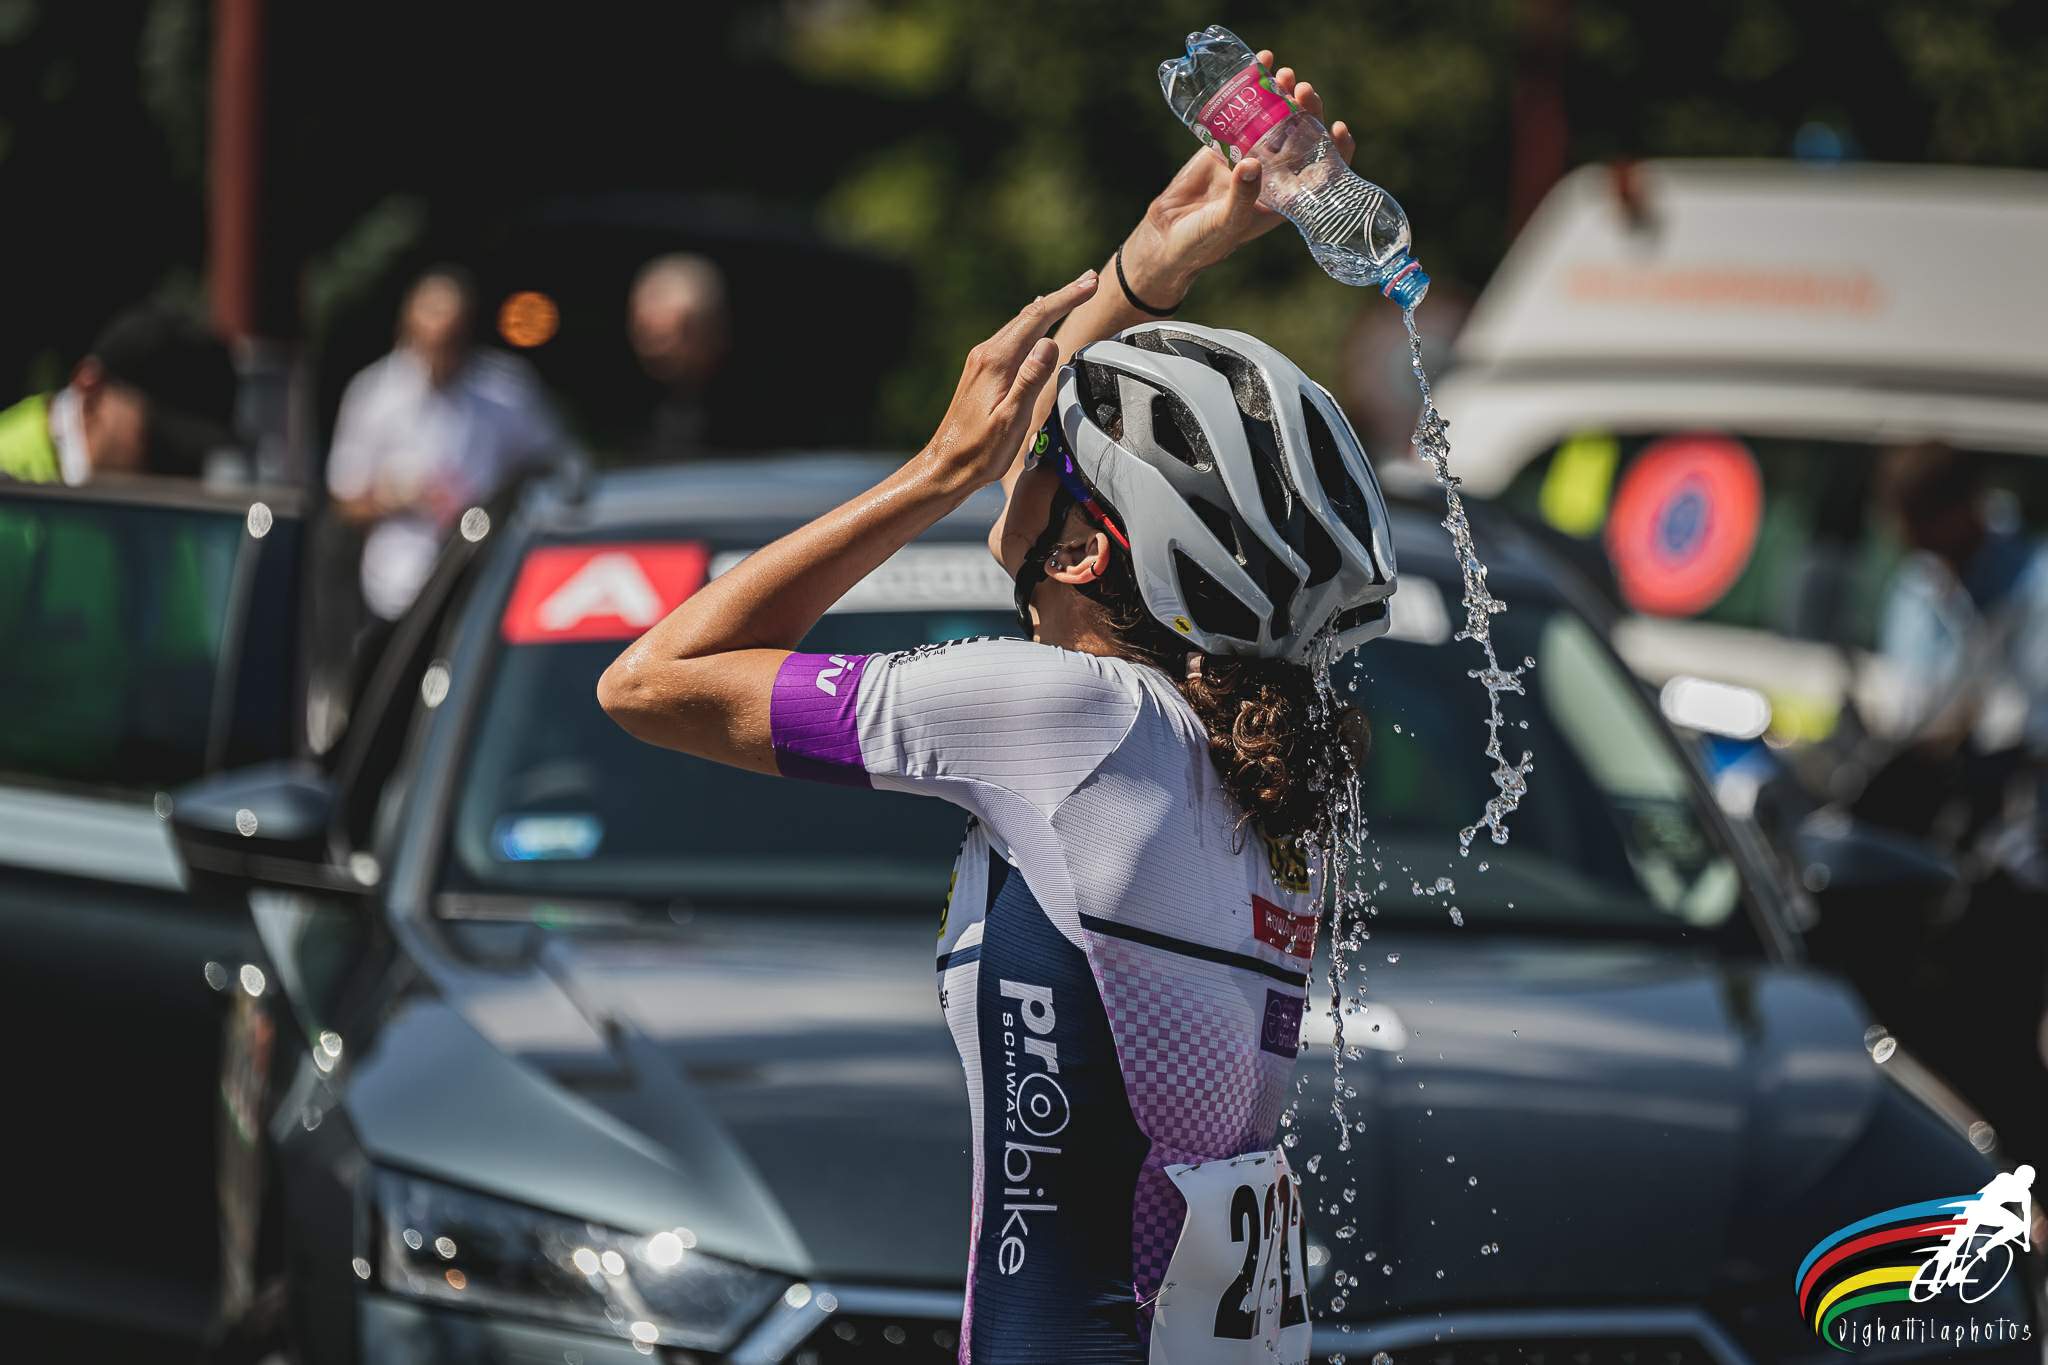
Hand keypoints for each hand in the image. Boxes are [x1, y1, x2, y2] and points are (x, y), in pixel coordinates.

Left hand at [922, 270, 1100, 491]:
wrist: (945, 467)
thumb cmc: (980, 452)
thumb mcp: (1011, 419)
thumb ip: (1031, 379)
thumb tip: (1050, 341)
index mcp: (997, 362)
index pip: (1037, 318)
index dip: (1067, 298)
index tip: (1092, 284)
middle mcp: (986, 354)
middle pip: (1029, 315)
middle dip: (1061, 296)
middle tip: (1089, 281)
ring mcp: (980, 362)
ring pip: (1019, 324)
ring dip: (1047, 307)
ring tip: (1070, 294)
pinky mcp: (980, 372)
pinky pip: (1011, 338)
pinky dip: (1031, 324)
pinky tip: (1035, 324)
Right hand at [1121, 54, 1355, 304]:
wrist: (1166, 235)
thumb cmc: (1204, 242)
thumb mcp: (1227, 223)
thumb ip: (1242, 197)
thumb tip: (1252, 163)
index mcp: (1286, 197)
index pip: (1322, 170)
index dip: (1337, 149)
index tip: (1338, 127)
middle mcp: (1274, 173)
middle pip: (1302, 135)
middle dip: (1309, 111)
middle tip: (1302, 89)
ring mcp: (1251, 154)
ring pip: (1276, 119)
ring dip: (1284, 94)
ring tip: (1284, 74)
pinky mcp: (1225, 142)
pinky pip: (1244, 111)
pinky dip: (1252, 87)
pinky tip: (1260, 62)